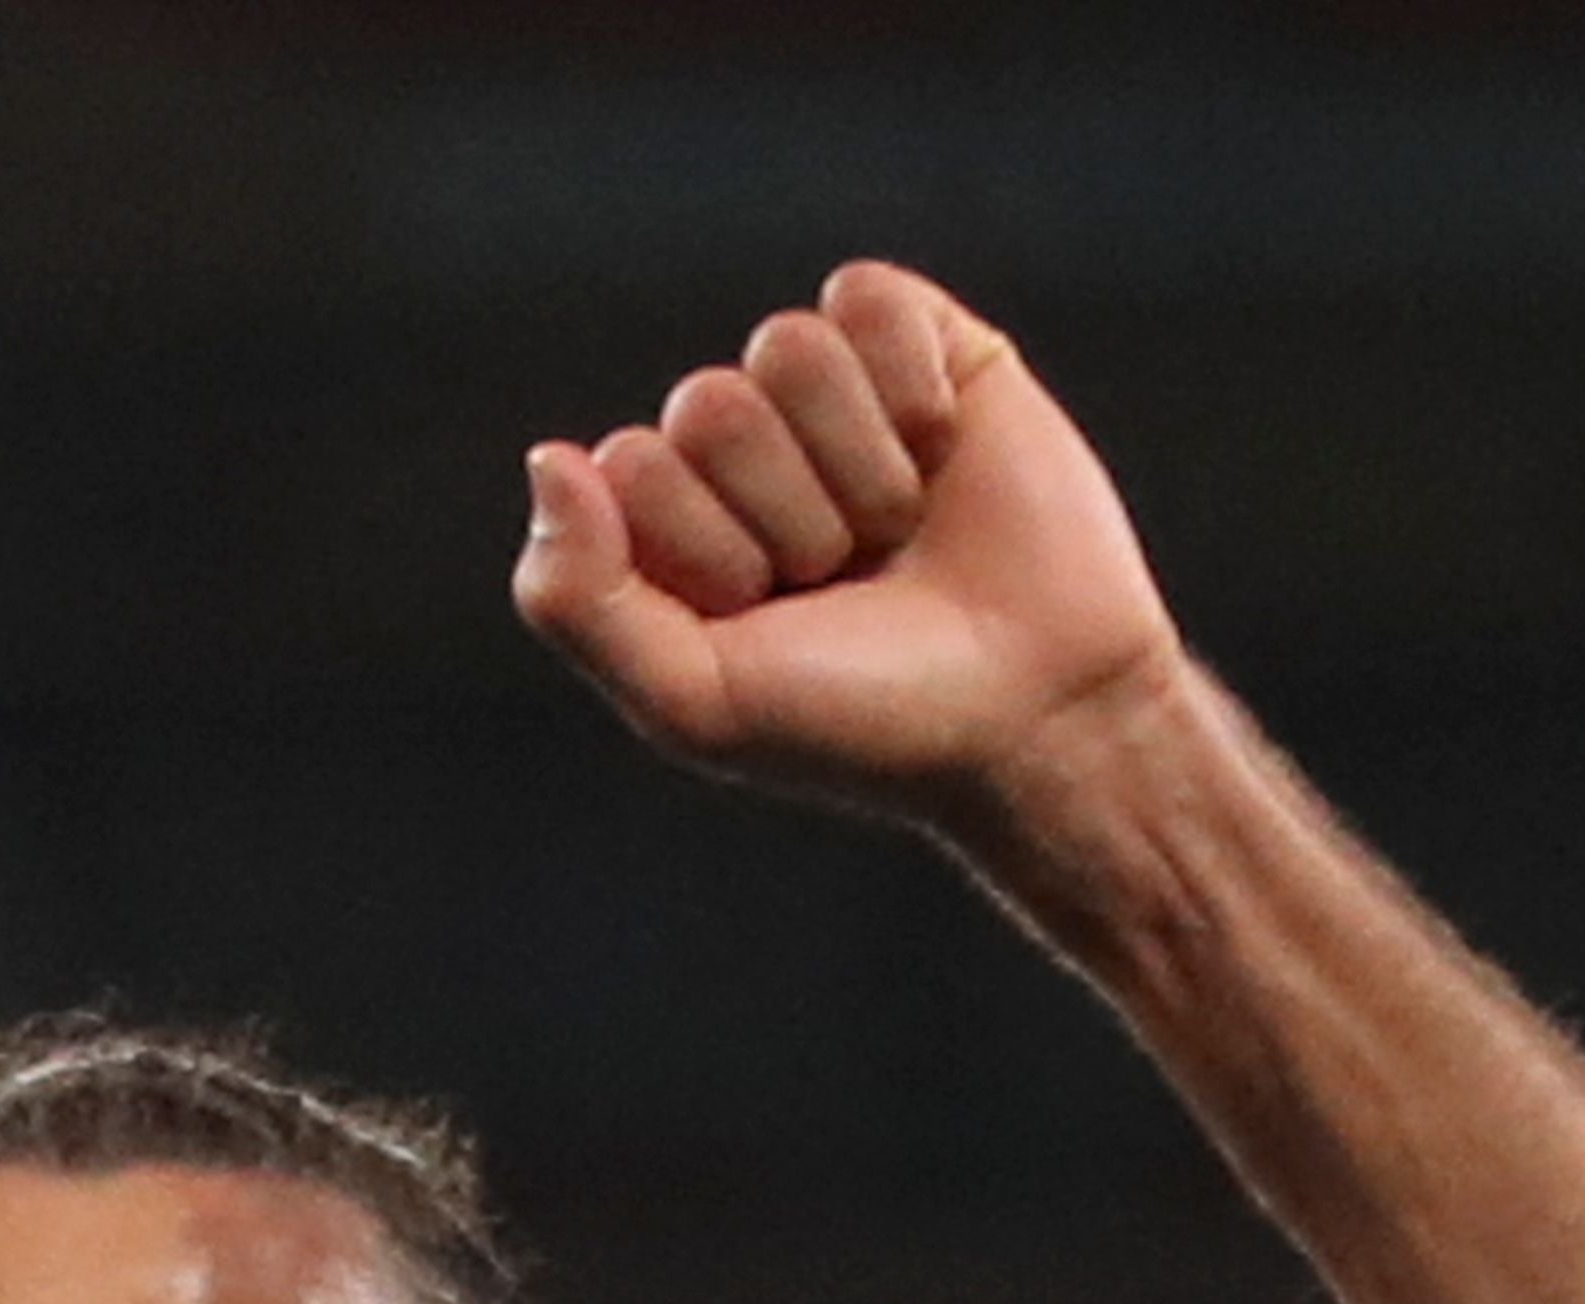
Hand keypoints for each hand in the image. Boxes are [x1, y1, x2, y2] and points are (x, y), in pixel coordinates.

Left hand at [511, 264, 1186, 822]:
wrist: (1034, 716)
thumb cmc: (860, 723)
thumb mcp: (691, 699)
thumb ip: (575, 600)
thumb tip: (549, 458)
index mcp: (672, 527)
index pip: (630, 464)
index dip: (706, 546)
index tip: (769, 614)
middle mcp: (744, 453)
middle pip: (707, 402)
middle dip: (786, 510)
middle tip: (846, 578)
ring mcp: (835, 397)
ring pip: (787, 347)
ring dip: (854, 462)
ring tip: (897, 530)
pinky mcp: (928, 350)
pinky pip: (865, 299)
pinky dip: (909, 386)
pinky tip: (942, 450)